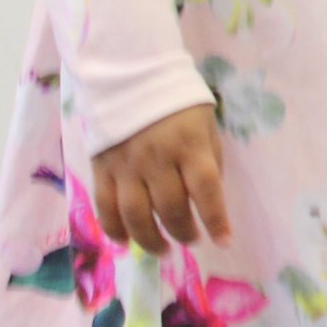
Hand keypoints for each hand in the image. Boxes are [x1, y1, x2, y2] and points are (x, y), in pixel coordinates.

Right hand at [90, 104, 230, 255]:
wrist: (131, 76)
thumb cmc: (178, 104)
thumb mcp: (205, 126)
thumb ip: (209, 161)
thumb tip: (208, 200)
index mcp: (189, 145)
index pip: (206, 190)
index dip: (216, 220)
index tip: (224, 241)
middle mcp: (157, 159)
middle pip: (170, 208)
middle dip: (184, 232)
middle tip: (192, 239)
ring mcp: (126, 165)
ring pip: (135, 216)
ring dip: (151, 240)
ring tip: (163, 250)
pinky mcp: (101, 168)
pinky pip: (105, 207)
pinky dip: (114, 229)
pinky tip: (126, 241)